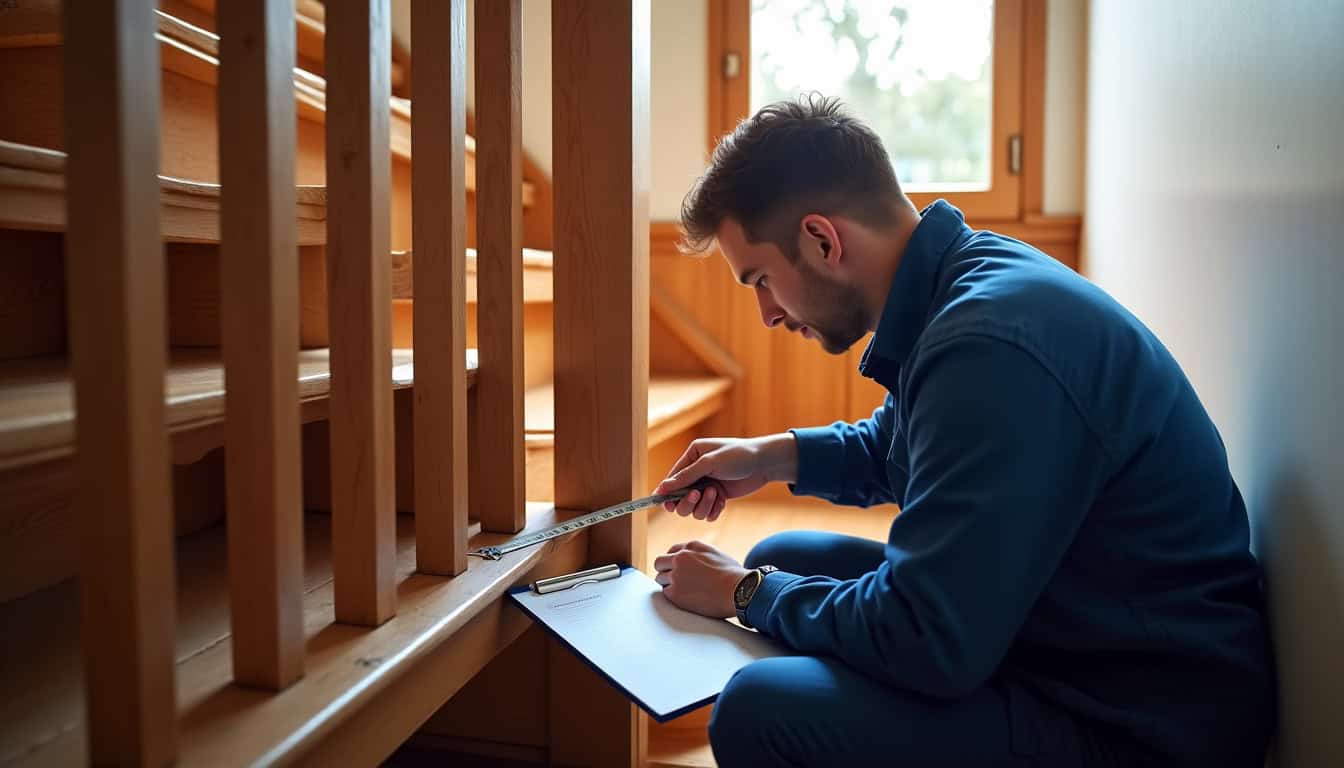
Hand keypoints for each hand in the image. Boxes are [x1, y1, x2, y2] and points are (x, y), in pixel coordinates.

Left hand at [652, 540, 748, 618]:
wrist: (738, 590)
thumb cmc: (735, 576)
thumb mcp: (717, 555)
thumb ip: (702, 556)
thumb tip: (698, 564)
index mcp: (692, 547)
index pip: (673, 550)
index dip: (673, 561)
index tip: (676, 568)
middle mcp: (680, 558)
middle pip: (660, 562)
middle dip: (665, 570)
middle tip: (673, 580)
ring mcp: (676, 574)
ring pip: (660, 578)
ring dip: (668, 584)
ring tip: (682, 591)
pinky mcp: (674, 592)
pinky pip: (665, 592)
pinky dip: (672, 596)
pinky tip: (684, 598)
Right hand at [653, 434, 798, 520]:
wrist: (764, 463)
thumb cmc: (738, 456)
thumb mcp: (709, 463)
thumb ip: (685, 476)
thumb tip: (662, 487)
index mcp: (692, 456)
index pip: (672, 478)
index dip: (667, 492)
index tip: (664, 503)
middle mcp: (697, 472)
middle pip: (679, 498)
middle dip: (687, 500)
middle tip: (697, 495)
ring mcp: (707, 486)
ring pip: (693, 508)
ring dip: (703, 505)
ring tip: (716, 494)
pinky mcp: (718, 497)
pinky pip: (707, 513)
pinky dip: (713, 511)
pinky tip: (722, 502)